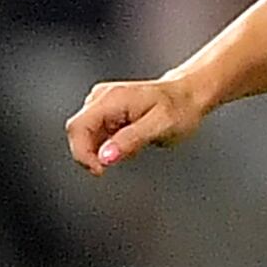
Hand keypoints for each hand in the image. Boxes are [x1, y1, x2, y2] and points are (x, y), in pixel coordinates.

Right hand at [66, 75, 205, 172]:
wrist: (188, 96)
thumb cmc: (179, 108)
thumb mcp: (160, 126)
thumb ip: (131, 141)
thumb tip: (106, 158)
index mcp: (111, 99)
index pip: (78, 127)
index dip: (81, 152)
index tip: (99, 170)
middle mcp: (101, 98)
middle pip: (78, 132)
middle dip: (90, 154)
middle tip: (114, 165)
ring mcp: (102, 104)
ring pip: (86, 135)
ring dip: (100, 150)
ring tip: (131, 147)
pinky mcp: (106, 113)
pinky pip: (95, 134)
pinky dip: (106, 146)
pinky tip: (126, 145)